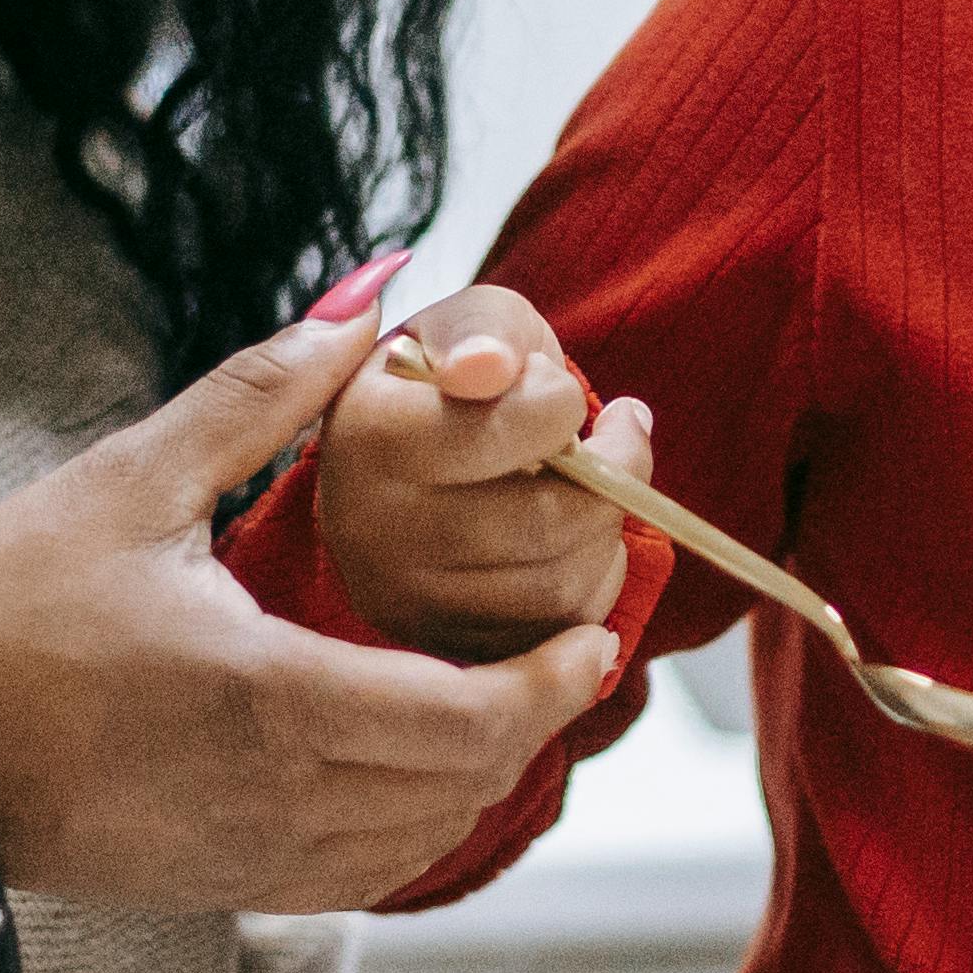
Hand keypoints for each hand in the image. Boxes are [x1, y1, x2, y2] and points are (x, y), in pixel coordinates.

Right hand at [0, 296, 619, 917]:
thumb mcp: (130, 479)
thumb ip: (263, 390)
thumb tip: (372, 298)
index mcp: (268, 699)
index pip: (471, 717)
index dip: (555, 683)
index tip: (595, 636)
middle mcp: (272, 798)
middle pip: (466, 785)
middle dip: (535, 723)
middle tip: (566, 656)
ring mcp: (243, 858)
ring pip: (419, 843)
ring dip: (475, 779)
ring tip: (499, 702)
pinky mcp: (210, 887)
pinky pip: (354, 876)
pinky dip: (408, 827)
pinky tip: (405, 768)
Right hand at [311, 279, 655, 664]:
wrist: (418, 460)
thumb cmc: (455, 380)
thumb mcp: (471, 322)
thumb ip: (483, 329)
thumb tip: (486, 368)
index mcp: (364, 435)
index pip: (513, 427)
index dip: (561, 403)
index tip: (555, 392)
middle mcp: (369, 533)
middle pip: (551, 522)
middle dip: (608, 476)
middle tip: (603, 443)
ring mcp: (406, 605)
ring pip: (566, 584)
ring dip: (604, 530)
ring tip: (578, 490)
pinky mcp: (452, 651)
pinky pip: (565, 632)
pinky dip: (592, 581)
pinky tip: (564, 542)